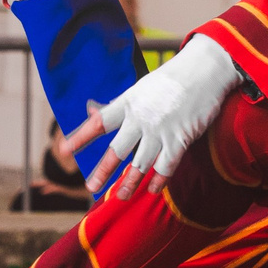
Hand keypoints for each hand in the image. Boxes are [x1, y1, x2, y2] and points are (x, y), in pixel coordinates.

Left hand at [77, 35, 241, 198]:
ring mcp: (160, 130)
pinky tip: (152, 189)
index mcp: (128, 103)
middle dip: (103, 171)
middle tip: (91, 187)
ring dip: (130, 183)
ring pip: (140, 164)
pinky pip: (166, 166)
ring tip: (121, 196)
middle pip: (118, 150)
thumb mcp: (140, 89)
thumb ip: (118, 105)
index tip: (64, 150)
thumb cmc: (170, 80)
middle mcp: (141, 118)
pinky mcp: (180, 138)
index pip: (99, 122)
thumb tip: (91, 110)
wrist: (203, 71)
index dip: (81, 137)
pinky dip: (158, 180)